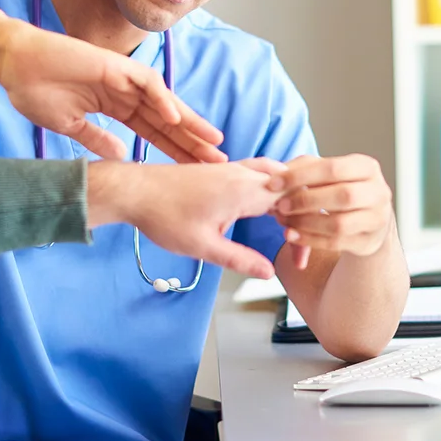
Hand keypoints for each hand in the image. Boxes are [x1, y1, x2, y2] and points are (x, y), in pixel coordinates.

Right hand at [0, 15, 225, 163]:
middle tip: (219, 161)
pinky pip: (145, 82)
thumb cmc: (35, 91)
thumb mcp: (70, 125)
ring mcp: (122, 78)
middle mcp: (125, 92)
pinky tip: (175, 117)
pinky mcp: (114, 65)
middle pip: (166, 120)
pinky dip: (161, 98)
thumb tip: (121, 156)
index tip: (195, 171)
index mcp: (115, 107)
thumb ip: (97, 139)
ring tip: (212, 141)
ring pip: (164, 101)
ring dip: (189, 120)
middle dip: (192, 140)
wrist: (14, 64)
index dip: (175, 150)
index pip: (153, 132)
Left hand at [88, 158, 284, 278]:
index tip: (300, 257)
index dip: (305, 229)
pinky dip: (272, 186)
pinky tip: (266, 204)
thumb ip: (239, 259)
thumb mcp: (203, 246)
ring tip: (292, 222)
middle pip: (290, 184)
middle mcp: (242, 173)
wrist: (135, 190)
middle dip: (303, 210)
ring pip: (275, 174)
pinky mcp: (220, 169)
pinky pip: (258, 171)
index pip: (293, 204)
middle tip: (302, 240)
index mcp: (244, 190)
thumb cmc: (164, 216)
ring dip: (288, 194)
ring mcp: (231, 168)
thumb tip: (268, 273)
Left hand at [272, 155, 393, 266]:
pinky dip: (310, 240)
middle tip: (279, 206)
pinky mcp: (368, 242)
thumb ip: (303, 168)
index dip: (300, 176)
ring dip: (306, 223)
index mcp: (366, 167)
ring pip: (339, 223)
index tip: (273, 183)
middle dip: (305, 201)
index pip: (332, 168)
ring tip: (283, 221)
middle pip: (342, 195)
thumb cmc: (341, 190)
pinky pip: (336, 243)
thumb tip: (274, 173)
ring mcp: (376, 219)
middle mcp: (378, 192)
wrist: (368, 221)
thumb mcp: (326, 174)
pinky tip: (292, 235)